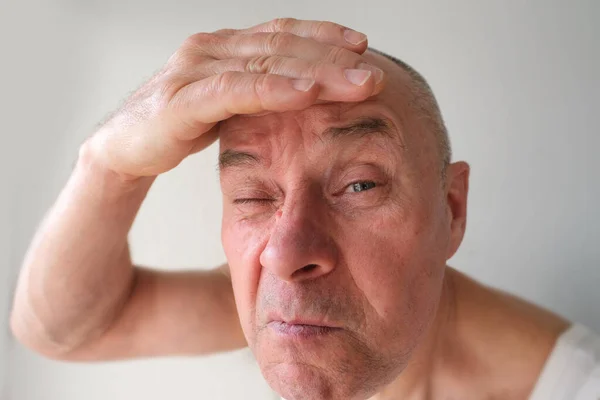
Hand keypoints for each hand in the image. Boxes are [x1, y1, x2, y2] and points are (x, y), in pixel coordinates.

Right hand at [82, 18, 384, 179]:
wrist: (124, 149)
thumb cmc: (180, 126)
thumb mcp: (228, 105)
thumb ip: (260, 92)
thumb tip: (305, 95)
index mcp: (227, 48)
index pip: (284, 33)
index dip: (325, 36)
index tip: (364, 48)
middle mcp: (213, 48)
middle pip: (284, 45)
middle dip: (335, 57)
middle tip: (375, 73)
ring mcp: (195, 68)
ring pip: (267, 63)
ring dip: (318, 72)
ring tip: (358, 82)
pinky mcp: (182, 99)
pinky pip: (236, 90)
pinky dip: (274, 90)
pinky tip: (308, 93)